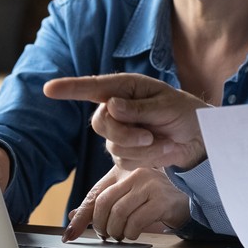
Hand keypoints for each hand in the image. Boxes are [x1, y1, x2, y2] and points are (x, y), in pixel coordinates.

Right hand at [44, 73, 211, 170]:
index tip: (49, 90)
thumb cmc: (184, 112)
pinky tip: (161, 149)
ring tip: (161, 141)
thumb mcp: (166, 106)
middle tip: (148, 137)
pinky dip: (146, 158)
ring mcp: (119, 130)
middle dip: (124, 134)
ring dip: (140, 148)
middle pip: (100, 123)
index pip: (92, 87)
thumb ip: (138, 109)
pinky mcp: (125, 150)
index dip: (69, 88)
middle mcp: (117, 107)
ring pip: (112, 145)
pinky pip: (124, 159)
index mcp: (125, 88)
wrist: (198, 138)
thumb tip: (111, 107)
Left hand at [61, 166, 190, 241]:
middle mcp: (134, 173)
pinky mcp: (161, 198)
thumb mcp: (125, 199)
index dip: (81, 217)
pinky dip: (131, 233)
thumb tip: (73, 215)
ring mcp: (149, 184)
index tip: (70, 236)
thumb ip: (102, 205)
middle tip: (106, 235)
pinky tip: (133, 234)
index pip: (95, 194)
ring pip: (119, 213)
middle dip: (101, 225)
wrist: (184, 201)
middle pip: (104, 203)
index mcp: (122, 171)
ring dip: (116, 231)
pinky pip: (137, 220)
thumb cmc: (152, 200)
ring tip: (121, 235)